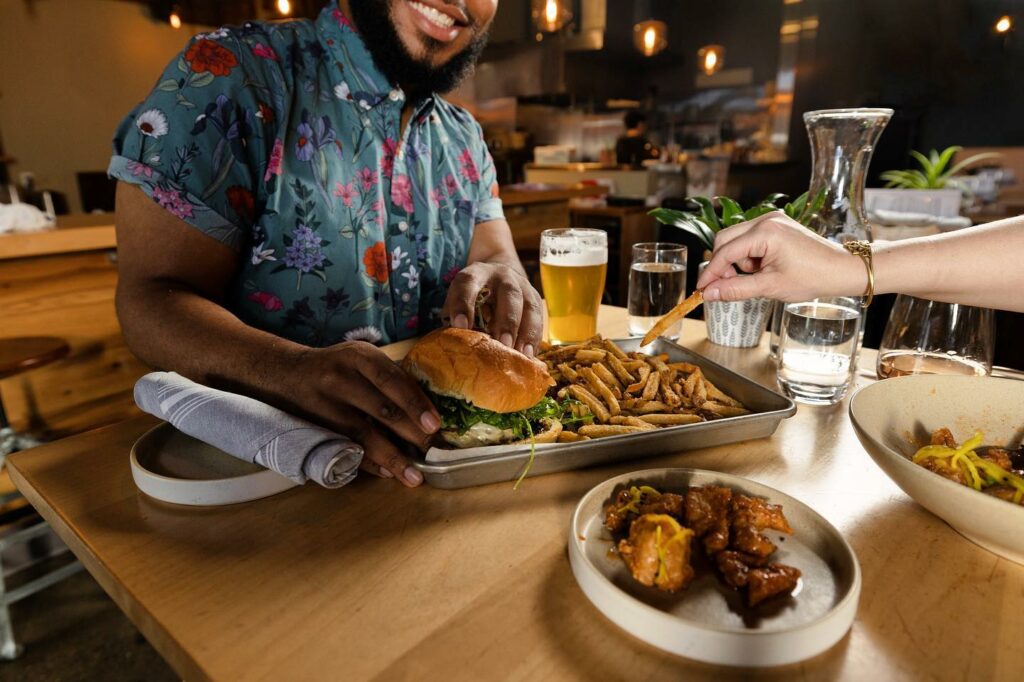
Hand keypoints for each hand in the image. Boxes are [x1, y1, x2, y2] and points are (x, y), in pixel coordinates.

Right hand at [285, 342, 441, 486]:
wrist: (287, 374)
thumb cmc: (338, 366)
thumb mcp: (361, 357)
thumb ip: (388, 376)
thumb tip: (429, 408)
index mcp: (359, 356)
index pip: (391, 380)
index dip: (414, 403)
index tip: (434, 425)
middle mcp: (341, 378)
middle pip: (382, 409)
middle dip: (411, 434)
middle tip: (433, 452)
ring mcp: (326, 404)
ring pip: (364, 434)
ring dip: (392, 458)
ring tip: (414, 476)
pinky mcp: (318, 427)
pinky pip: (347, 448)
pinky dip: (369, 463)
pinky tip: (388, 473)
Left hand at [442, 261, 543, 356]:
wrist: (498, 275)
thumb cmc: (472, 295)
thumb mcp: (458, 299)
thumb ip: (453, 317)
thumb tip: (455, 345)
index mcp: (476, 274)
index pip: (468, 284)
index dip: (463, 304)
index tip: (460, 326)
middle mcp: (502, 276)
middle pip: (509, 293)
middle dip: (507, 320)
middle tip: (504, 344)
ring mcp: (523, 286)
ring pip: (529, 306)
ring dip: (527, 332)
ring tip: (522, 355)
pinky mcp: (535, 298)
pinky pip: (539, 318)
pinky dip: (535, 338)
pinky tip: (530, 356)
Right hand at [695, 212, 865, 302]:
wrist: (842, 269)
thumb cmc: (813, 277)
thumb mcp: (770, 287)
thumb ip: (736, 289)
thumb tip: (710, 294)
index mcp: (765, 232)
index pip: (725, 252)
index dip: (710, 273)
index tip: (701, 289)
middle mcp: (766, 220)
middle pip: (725, 239)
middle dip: (722, 265)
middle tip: (725, 286)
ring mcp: (772, 220)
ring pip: (737, 239)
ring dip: (737, 261)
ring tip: (756, 278)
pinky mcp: (777, 225)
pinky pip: (750, 238)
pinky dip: (749, 256)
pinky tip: (763, 269)